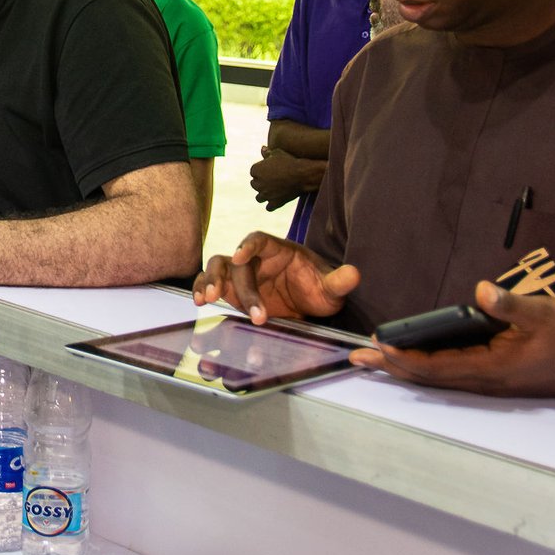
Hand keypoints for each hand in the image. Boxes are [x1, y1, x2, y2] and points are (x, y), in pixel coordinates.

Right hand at [192, 231, 359, 322]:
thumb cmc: (318, 288)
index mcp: (278, 249)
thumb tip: (354, 274)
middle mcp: (255, 259)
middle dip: (243, 287)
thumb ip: (339, 281)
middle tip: (256, 314)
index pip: (259, 239)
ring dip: (209, 281)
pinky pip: (210, 284)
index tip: (240, 254)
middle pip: (238, 262)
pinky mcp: (231, 290)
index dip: (248, 244)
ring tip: (206, 299)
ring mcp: (241, 274)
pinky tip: (199, 302)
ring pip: (217, 267)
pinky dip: (201, 289)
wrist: (307, 303)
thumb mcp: (331, 288)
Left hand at [249, 147, 320, 210]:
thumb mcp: (278, 153)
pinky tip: (277, 200)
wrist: (303, 174)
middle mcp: (258, 183)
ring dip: (264, 194)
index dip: (262, 171)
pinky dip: (272, 204)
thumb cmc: (290, 161)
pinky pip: (268, 207)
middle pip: (255, 185)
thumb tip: (262, 148)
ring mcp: (266, 194)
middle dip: (262, 182)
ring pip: (259, 198)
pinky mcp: (275, 203)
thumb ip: (268, 153)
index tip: (270, 170)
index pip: (253, 172)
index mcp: (255, 170)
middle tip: (273, 180)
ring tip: (273, 191)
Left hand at [351, 281, 554, 398]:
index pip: (437, 365)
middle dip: (392, 366)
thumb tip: (482, 290)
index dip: (405, 355)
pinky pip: (452, 377)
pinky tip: (413, 360)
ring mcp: (490, 385)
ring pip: (438, 380)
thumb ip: (511, 305)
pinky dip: (426, 369)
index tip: (378, 343)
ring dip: (405, 369)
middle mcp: (486, 382)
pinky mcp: (495, 380)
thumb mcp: (544, 314)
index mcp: (493, 368)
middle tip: (357, 357)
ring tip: (374, 360)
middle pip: (429, 377)